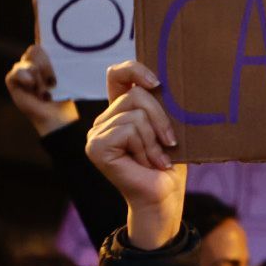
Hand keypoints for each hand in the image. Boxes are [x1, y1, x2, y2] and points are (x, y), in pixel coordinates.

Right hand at [4, 0, 77, 136]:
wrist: (58, 116)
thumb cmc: (71, 93)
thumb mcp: (77, 72)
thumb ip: (79, 57)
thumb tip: (97, 43)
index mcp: (52, 51)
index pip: (44, 28)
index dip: (40, 11)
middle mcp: (35, 56)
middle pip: (38, 46)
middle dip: (48, 64)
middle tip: (55, 81)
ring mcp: (23, 66)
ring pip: (31, 57)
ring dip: (42, 75)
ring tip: (49, 89)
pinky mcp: (14, 79)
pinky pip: (20, 72)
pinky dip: (29, 81)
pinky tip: (37, 91)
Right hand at [86, 60, 185, 248]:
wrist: (164, 197)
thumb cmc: (168, 164)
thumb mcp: (167, 127)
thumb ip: (158, 104)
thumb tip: (163, 81)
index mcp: (120, 112)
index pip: (117, 74)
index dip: (134, 69)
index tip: (158, 83)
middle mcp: (104, 120)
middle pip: (135, 94)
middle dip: (161, 119)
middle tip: (169, 144)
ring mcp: (96, 133)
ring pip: (135, 114)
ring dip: (154, 139)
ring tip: (156, 158)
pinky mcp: (96, 146)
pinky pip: (128, 129)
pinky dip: (145, 147)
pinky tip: (146, 163)